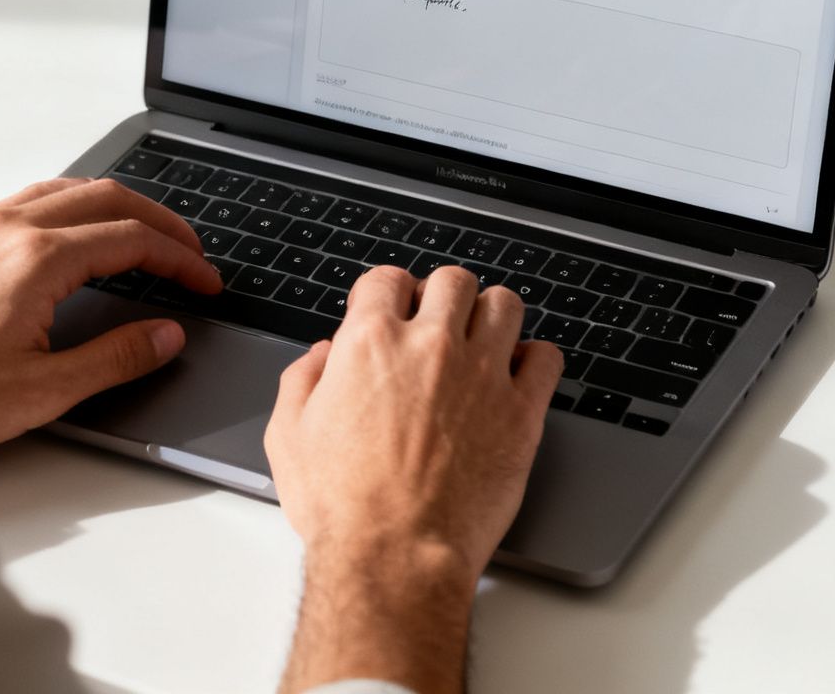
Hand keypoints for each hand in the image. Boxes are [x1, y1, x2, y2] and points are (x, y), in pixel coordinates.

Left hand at [0, 177, 219, 452]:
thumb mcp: (42, 390)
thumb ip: (116, 358)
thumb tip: (166, 335)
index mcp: (38, 259)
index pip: (133, 240)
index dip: (181, 260)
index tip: (204, 282)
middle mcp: (11, 226)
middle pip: (110, 198)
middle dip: (161, 222)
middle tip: (191, 253)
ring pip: (70, 189)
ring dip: (119, 207)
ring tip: (147, 236)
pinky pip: (35, 197)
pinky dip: (77, 207)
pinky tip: (81, 234)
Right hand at [265, 265, 563, 693]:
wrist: (395, 556)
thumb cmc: (343, 509)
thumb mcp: (288, 439)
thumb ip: (301, 382)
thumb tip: (320, 356)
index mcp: (370, 344)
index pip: (387, 279)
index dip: (387, 294)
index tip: (392, 311)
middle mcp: (430, 347)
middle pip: (451, 281)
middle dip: (441, 297)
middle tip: (437, 325)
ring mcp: (482, 375)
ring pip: (504, 304)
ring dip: (490, 316)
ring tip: (481, 342)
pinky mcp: (522, 412)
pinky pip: (546, 357)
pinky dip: (534, 359)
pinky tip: (518, 376)